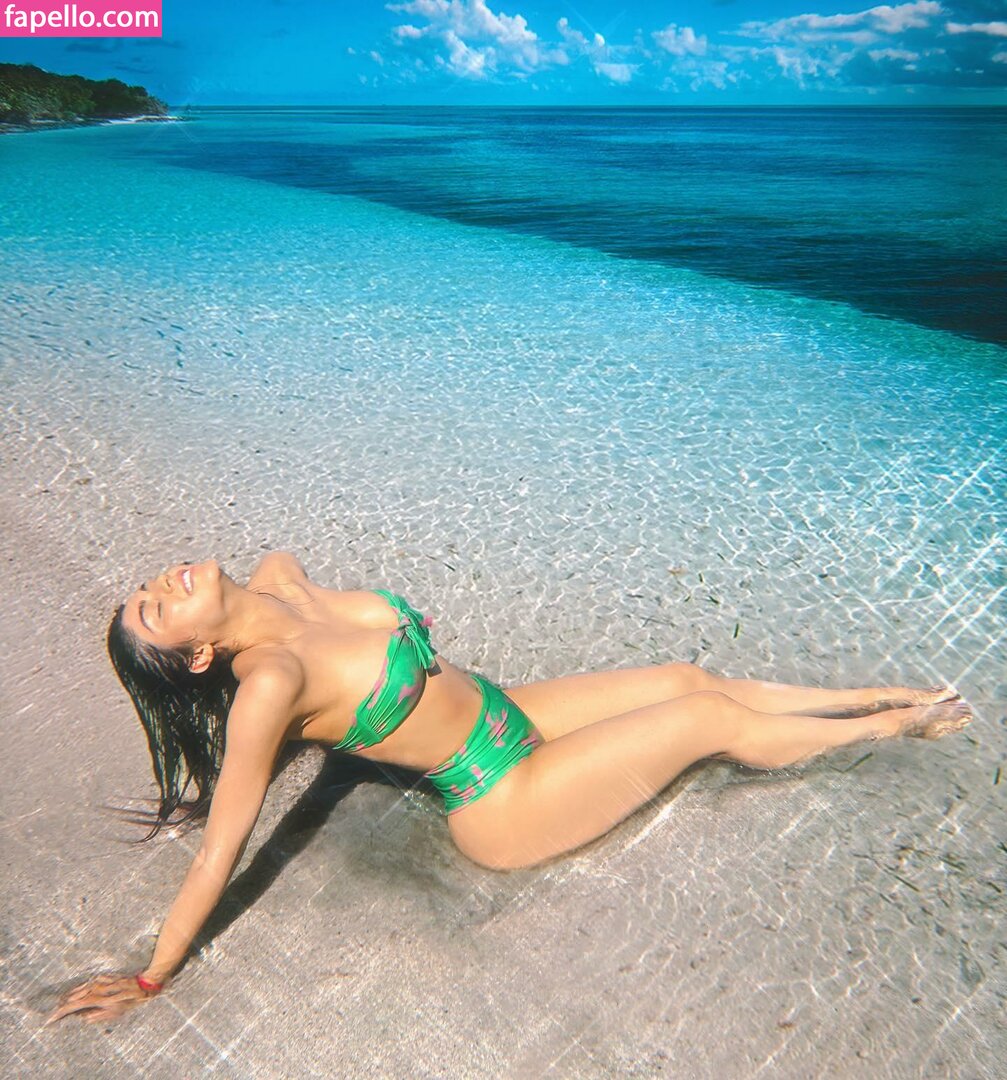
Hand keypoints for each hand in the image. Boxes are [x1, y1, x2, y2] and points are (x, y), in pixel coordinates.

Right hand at [45, 973, 160, 1026]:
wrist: (144, 983)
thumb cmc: (131, 1000)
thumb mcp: (114, 1013)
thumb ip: (96, 1016)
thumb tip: (82, 1017)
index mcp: (95, 997)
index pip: (72, 1006)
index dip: (60, 1012)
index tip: (50, 1019)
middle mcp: (95, 987)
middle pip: (72, 997)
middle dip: (62, 1005)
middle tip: (55, 1013)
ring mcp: (99, 979)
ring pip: (79, 988)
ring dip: (69, 996)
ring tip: (61, 1003)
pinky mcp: (104, 975)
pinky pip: (87, 983)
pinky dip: (80, 989)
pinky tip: (77, 992)